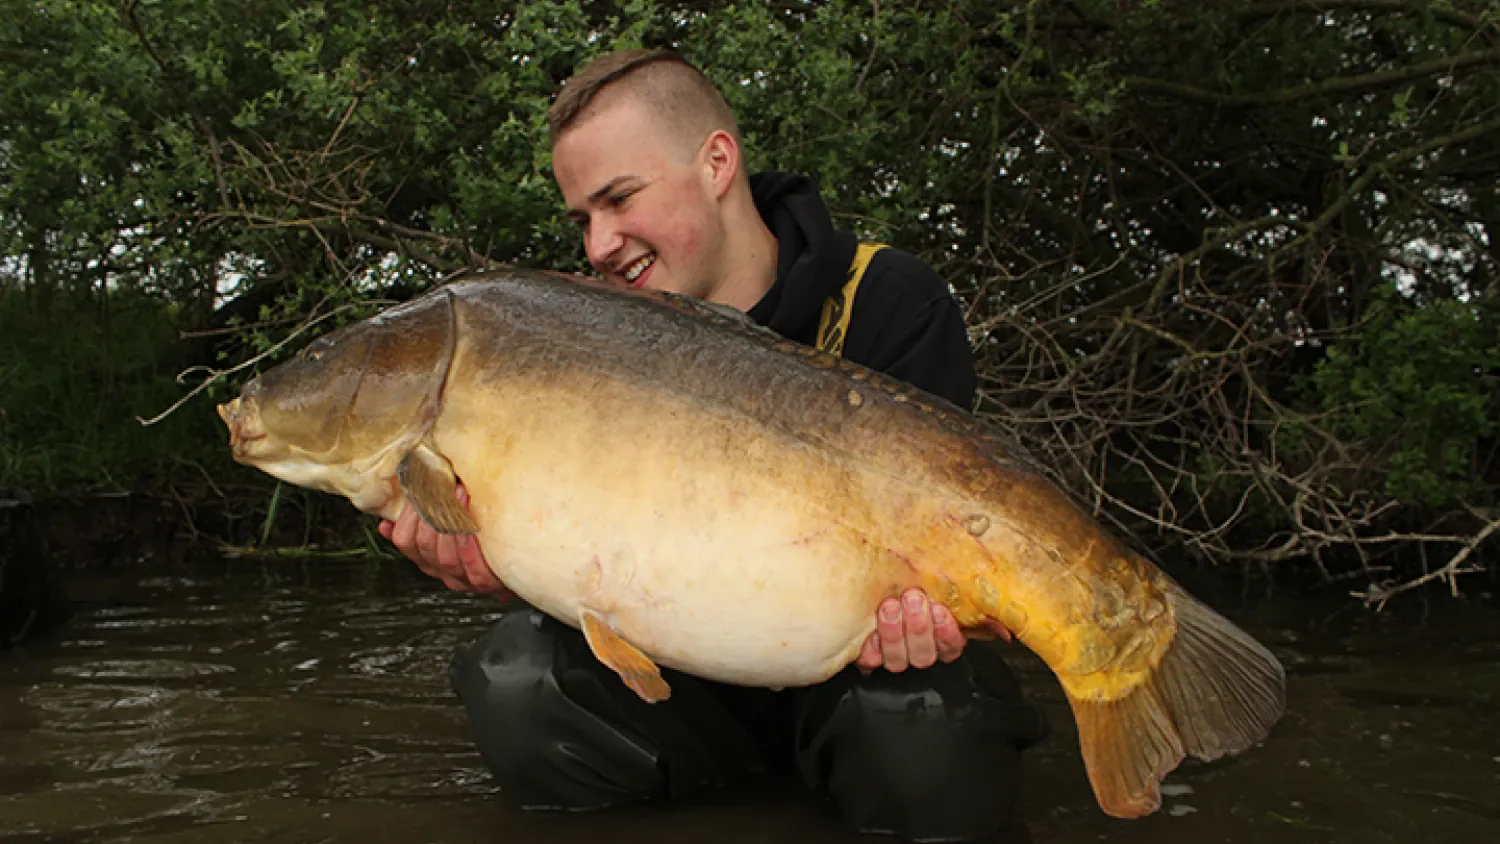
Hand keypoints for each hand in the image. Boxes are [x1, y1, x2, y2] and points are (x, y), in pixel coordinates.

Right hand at [378, 482, 515, 600]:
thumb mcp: (449, 532)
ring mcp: (464, 580)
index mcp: (430, 560)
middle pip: (423, 545)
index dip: (406, 516)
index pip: (405, 541)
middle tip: (441, 482)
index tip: (415, 489)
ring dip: (452, 519)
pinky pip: (472, 564)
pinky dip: (469, 541)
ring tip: (460, 490)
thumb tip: (386, 523)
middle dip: (432, 510)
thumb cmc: (486, 542)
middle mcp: (444, 572)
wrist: (523, 565)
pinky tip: (473, 519)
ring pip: (444, 555)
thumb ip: (420, 526)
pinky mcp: (486, 583)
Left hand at [855, 587, 1011, 673]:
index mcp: (940, 637)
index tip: (941, 610)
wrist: (871, 578)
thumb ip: (965, 592)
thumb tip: (1000, 616)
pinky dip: (871, 646)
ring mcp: (893, 656)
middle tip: (913, 599)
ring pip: (898, 661)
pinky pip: (869, 661)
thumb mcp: (935, 577)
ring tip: (890, 606)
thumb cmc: (907, 577)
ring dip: (895, 633)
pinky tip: (870, 630)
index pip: (952, 646)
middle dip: (919, 627)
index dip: (947, 633)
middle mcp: (918, 650)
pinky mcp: (867, 657)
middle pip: (924, 655)